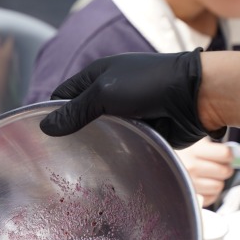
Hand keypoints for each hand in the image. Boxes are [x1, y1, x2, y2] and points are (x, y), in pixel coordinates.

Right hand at [39, 50, 215, 148]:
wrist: (195, 96)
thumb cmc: (148, 84)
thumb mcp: (103, 93)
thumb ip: (74, 111)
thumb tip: (45, 127)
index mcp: (96, 76)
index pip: (63, 96)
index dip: (53, 112)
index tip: (44, 134)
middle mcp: (108, 94)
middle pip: (79, 116)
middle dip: (71, 132)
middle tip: (59, 154)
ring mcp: (124, 112)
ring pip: (98, 132)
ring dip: (93, 144)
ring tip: (79, 163)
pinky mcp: (139, 129)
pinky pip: (118, 142)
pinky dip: (111, 150)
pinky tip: (102, 163)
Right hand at [176, 138, 233, 205]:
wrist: (149, 165)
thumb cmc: (172, 153)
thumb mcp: (189, 141)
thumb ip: (209, 145)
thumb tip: (234, 153)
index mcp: (192, 151)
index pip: (226, 155)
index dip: (228, 155)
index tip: (223, 156)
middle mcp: (190, 168)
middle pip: (225, 172)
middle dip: (223, 169)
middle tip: (215, 166)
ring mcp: (188, 184)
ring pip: (219, 186)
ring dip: (216, 182)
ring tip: (206, 177)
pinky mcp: (188, 196)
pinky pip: (210, 198)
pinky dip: (209, 193)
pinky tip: (202, 186)